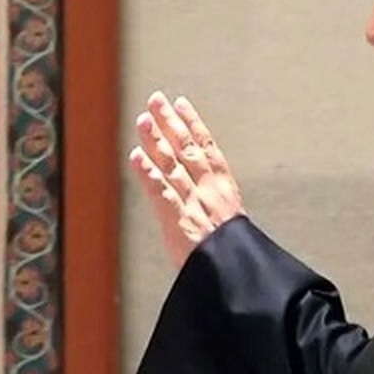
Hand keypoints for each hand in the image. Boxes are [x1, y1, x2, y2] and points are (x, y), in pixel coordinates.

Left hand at [128, 91, 244, 269]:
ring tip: (143, 119)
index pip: (208, 148)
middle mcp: (210, 191)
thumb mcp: (234, 229)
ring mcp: (194, 204)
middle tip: (156, 99)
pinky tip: (135, 156)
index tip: (182, 103)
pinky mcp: (178, 221)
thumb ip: (219, 212)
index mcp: (226, 190)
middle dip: (170, 122)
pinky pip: (160, 192)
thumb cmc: (237, 257)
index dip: (194, 124)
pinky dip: (147, 173)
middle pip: (188, 149)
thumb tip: (211, 205)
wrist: (238, 275)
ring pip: (172, 165)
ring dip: (156, 140)